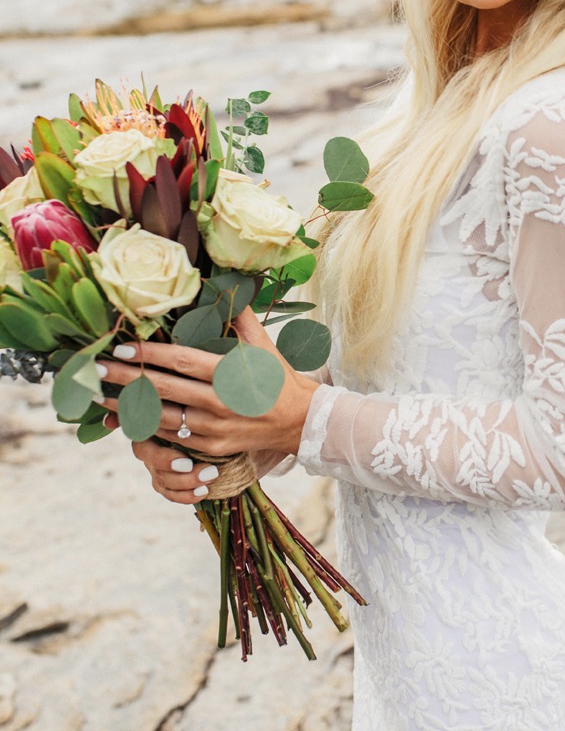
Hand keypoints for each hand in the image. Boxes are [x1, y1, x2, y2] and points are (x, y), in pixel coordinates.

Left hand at [97, 308, 318, 505]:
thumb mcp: (264, 345)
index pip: (181, 362)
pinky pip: (172, 437)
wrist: (300, 422)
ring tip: (101, 393)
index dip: (149, 355)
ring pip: (161, 417)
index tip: (122, 347)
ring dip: (128, 406)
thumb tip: (223, 282)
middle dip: (126, 378)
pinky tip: (126, 416)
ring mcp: (214, 429)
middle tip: (97, 368)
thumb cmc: (278, 378)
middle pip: (163, 390)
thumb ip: (240, 317)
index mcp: (230, 375)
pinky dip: (146, 426)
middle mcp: (219, 404)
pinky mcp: (211, 448)